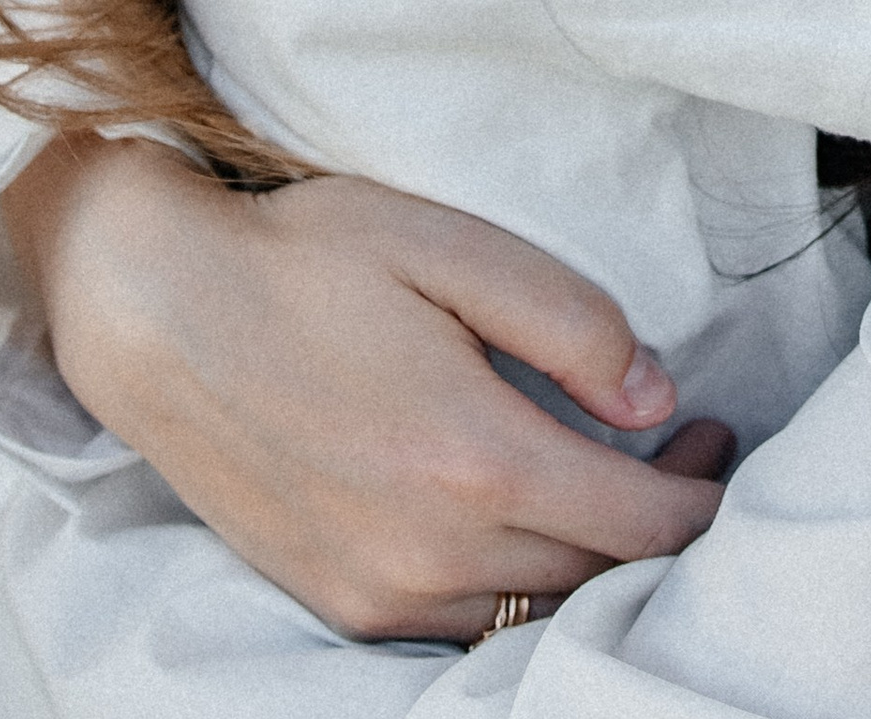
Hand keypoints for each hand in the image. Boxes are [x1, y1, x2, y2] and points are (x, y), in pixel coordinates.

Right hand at [5, 137, 732, 640]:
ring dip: (585, 558)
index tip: (715, 439)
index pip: (642, 526)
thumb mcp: (453, 249)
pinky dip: (512, 583)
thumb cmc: (308, 260)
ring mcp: (377, 590)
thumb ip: (571, 324)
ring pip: (531, 610)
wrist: (155, 311)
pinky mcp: (335, 601)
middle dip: (656, 522)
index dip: (702, 494)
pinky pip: (461, 621)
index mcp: (475, 459)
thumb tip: (656, 396)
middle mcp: (430, 550)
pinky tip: (518, 517)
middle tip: (677, 444)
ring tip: (604, 477)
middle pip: (595, 576)